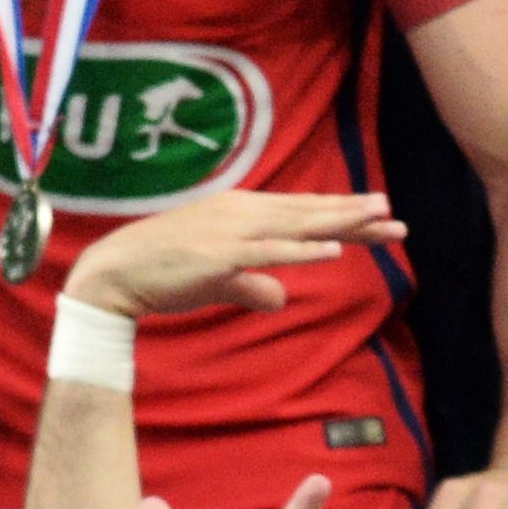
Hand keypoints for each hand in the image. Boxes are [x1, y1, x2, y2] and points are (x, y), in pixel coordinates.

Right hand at [65, 191, 401, 323]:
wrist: (114, 273)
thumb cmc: (161, 273)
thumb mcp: (217, 278)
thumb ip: (252, 285)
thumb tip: (281, 297)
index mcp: (237, 211)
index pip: (299, 211)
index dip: (339, 213)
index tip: (377, 216)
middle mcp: (239, 212)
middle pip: (306, 213)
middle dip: (352, 214)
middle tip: (393, 212)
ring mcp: (231, 231)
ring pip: (297, 226)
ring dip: (340, 223)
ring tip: (377, 221)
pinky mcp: (222, 254)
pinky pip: (272, 251)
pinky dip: (303, 249)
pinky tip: (332, 248)